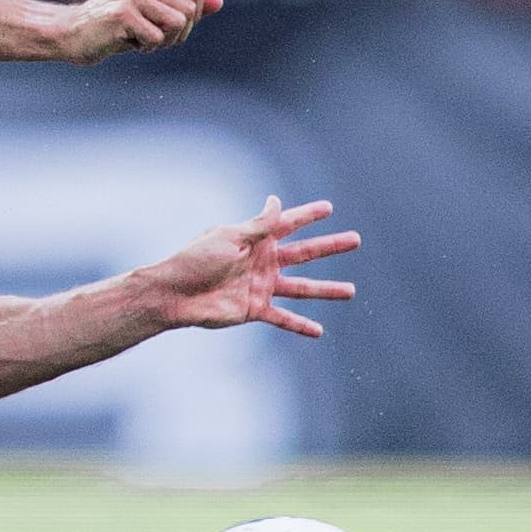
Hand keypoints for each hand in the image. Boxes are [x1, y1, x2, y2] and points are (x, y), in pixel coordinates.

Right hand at [55, 0, 221, 63]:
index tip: (166, 27)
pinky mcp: (122, 13)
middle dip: (177, 33)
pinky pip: (157, 38)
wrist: (69, 35)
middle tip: (151, 37)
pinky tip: (126, 42)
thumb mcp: (152, 14)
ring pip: (178, 24)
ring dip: (163, 41)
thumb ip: (184, 6)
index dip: (190, 17)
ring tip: (140, 39)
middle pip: (189, 10)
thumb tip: (219, 2)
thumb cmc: (114, 27)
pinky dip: (146, 48)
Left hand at [137, 196, 358, 338]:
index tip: (329, 207)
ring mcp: (261, 286)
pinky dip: (300, 325)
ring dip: (326, 290)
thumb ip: (258, 225)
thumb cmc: (196, 260)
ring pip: (302, 287)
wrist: (174, 295)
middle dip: (330, 247)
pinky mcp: (254, 309)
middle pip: (304, 253)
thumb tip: (276, 201)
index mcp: (255, 239)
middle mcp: (262, 261)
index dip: (308, 215)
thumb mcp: (229, 236)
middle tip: (356, 239)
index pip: (288, 223)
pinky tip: (319, 331)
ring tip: (351, 291)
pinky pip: (283, 318)